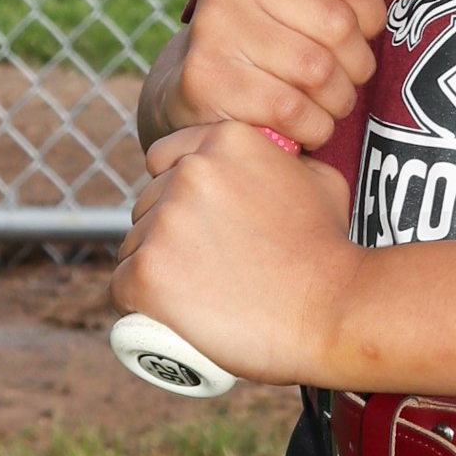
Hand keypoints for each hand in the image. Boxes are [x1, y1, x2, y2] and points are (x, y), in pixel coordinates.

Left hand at [111, 121, 362, 385]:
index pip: (165, 159)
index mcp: (225, 140)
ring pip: (133, 246)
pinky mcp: (147, 272)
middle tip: (202, 269)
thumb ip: (281, 160)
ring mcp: (165, 221)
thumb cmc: (329, 250)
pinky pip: (121, 286)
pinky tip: (165, 314)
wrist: (334, 309)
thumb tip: (272, 161)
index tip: (197, 224)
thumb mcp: (317, 179)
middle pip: (147, 204)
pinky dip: (138, 304)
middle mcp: (189, 171)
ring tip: (194, 296)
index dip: (176, 191)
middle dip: (166, 233)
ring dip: (154, 269)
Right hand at [151, 0, 424, 149]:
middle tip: (345, 75)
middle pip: (338, 26)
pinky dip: (313, 126)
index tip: (359, 30)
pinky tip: (306, 121)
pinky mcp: (205, 77)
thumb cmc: (281, 26)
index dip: (372, 15)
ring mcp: (212, 23)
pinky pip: (292, 110)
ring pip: (318, 71)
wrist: (202, 78)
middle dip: (356, 63)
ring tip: (326, 98)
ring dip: (337, 99)